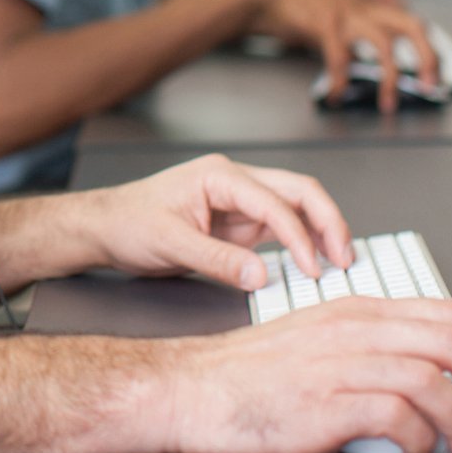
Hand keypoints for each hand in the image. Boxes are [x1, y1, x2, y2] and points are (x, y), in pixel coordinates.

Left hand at [76, 153, 353, 289]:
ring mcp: (239, 202)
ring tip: (339, 263)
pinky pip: (281, 228)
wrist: (105, 227)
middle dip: (328, 221)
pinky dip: (302, 242)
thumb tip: (261, 277)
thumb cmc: (128, 223)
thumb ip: (216, 259)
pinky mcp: (239, 223)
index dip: (299, 236)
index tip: (312, 269)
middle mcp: (235, 182)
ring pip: (296, 207)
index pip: (274, 202)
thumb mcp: (168, 244)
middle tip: (345, 258)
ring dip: (321, 231)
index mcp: (219, 175)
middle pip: (299, 191)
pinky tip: (313, 263)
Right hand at [157, 298, 451, 452]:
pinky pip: (400, 418)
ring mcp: (340, 363)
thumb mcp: (319, 346)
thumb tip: (438, 386)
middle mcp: (354, 329)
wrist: (189, 389)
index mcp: (357, 310)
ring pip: (435, 378)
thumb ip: (375, 355)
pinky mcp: (326, 402)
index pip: (450, 312)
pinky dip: (422, 441)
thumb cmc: (249, 376)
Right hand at [242, 0, 436, 112]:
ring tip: (388, 103)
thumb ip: (367, 2)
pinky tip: (337, 95)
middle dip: (428, 56)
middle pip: (412, 25)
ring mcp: (348, 13)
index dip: (429, 48)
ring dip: (390, 76)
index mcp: (372, 2)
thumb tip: (390, 19)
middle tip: (430, 85)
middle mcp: (366, 5)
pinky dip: (341, 79)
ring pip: (384, 43)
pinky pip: (341, 57)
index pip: (413, 21)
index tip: (434, 73)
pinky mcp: (326, 22)